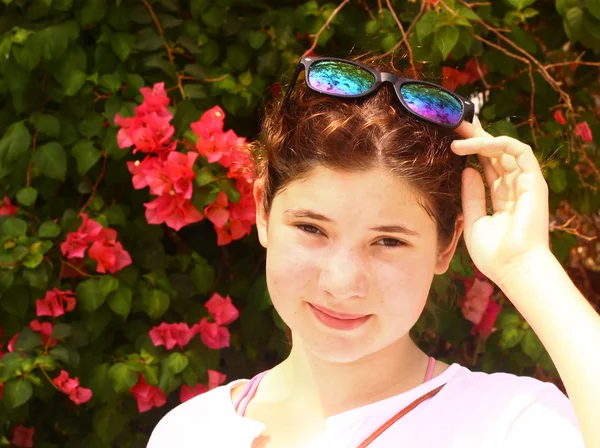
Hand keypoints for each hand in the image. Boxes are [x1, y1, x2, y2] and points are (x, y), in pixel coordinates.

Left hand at [451, 117, 550, 287]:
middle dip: (475, 136)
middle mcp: (514, 187)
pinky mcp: (533, 181)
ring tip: (457, 133)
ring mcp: (525, 183)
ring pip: (504, 148)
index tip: (451, 139)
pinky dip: (497, 143)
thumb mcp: (472, 222)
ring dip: (481, 138)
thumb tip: (466, 171)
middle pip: (494, 153)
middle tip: (453, 123)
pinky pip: (519, 152)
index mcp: (501, 198)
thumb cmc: (494, 254)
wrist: (513, 268)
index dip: (471, 150)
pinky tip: (475, 145)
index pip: (486, 166)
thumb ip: (471, 196)